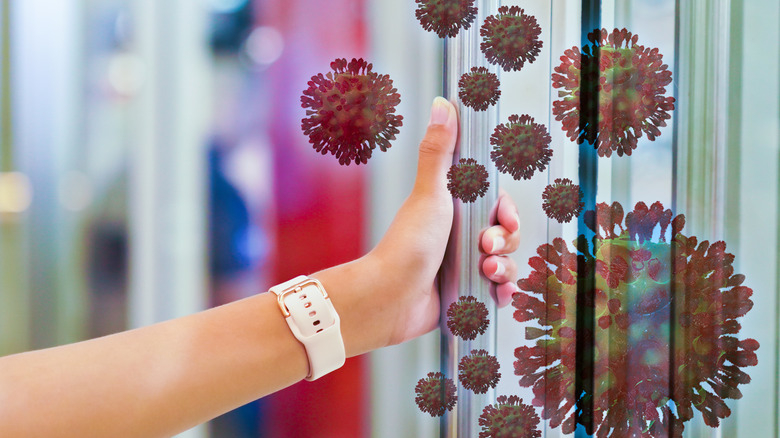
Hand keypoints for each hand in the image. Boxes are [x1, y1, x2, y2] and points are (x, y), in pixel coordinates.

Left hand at [336, 97, 520, 349]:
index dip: (506, 213)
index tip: (503, 218)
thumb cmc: (407, 247)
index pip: (497, 207)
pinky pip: (498, 293)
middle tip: (486, 248)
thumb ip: (438, 152)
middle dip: (506, 242)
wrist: (391, 299)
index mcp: (454, 212)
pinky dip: (502, 293)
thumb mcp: (430, 194)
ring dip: (505, 269)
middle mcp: (459, 238)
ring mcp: (462, 266)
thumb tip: (442, 106)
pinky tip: (496, 293)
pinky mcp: (464, 294)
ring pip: (506, 264)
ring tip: (485, 272)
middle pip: (506, 235)